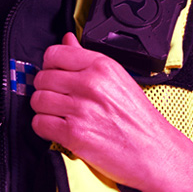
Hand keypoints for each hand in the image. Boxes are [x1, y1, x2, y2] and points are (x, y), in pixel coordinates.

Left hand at [30, 33, 192, 191]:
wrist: (155, 152)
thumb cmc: (139, 120)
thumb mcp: (118, 78)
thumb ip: (87, 58)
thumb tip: (67, 39)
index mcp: (101, 66)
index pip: (54, 53)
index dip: (50, 65)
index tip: (54, 74)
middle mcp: (90, 84)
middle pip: (42, 77)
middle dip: (46, 89)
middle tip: (59, 99)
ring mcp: (81, 109)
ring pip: (38, 100)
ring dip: (44, 109)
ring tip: (60, 114)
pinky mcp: (74, 134)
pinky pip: (39, 123)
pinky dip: (44, 128)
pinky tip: (58, 128)